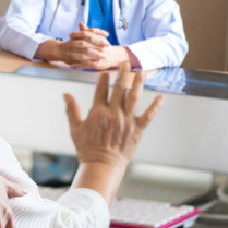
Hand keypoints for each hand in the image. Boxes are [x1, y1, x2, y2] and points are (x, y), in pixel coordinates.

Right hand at [63, 62, 163, 201]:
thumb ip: (71, 110)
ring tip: (141, 71)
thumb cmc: (87, 149)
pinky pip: (149, 116)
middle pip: (119, 88)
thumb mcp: (75, 129)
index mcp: (98, 112)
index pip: (101, 89)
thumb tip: (66, 94)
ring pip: (134, 97)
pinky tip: (161, 97)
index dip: (103, 79)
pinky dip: (156, 106)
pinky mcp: (137, 130)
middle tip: (126, 62)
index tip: (106, 72)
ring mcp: (126, 121)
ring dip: (138, 82)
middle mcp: (113, 113)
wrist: (102, 166)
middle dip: (122, 72)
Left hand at [65, 24, 132, 68]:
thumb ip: (88, 31)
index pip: (88, 35)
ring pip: (85, 55)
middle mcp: (100, 47)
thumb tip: (80, 23)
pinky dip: (78, 65)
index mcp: (100, 39)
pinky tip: (71, 65)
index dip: (78, 34)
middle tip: (67, 44)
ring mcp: (99, 57)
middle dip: (74, 44)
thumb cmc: (103, 46)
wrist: (114, 57)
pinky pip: (85, 65)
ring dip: (75, 55)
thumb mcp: (97, 37)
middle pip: (85, 44)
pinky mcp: (97, 65)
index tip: (70, 34)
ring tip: (66, 55)